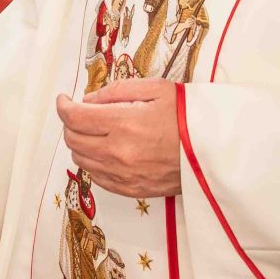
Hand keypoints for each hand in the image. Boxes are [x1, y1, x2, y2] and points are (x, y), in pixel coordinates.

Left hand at [55, 79, 180, 197]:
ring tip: (94, 131)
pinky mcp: (131, 189)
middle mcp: (119, 153)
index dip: (63, 106)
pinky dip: (93, 162)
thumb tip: (88, 100)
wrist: (217, 152)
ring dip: (80, 143)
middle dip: (70, 124)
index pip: (75, 117)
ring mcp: (124, 175)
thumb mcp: (157, 89)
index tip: (64, 100)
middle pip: (72, 140)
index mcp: (124, 124)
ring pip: (81, 160)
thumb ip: (117, 91)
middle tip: (80, 114)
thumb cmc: (189, 117)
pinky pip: (97, 177)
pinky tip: (106, 150)